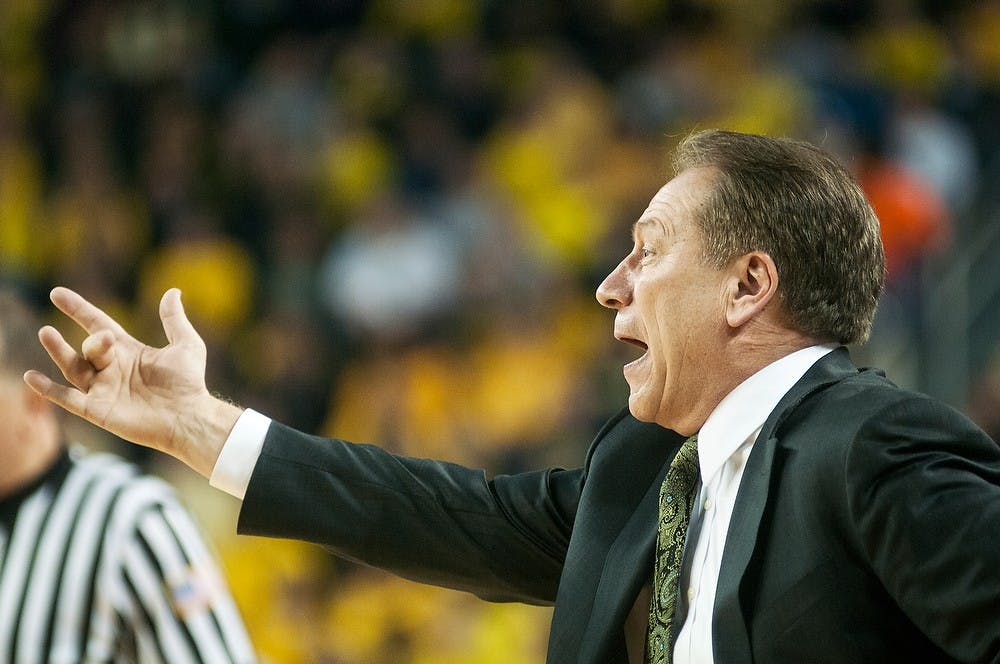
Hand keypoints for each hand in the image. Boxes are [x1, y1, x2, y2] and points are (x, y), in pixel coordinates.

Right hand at [23, 287, 242, 476]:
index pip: (96, 323)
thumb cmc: (190, 383)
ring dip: (59, 352)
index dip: (78, 309)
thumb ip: (174, 319)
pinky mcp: (98, 410)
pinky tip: (30, 377)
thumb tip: (172, 291)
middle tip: (103, 338)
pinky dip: (48, 389)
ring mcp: (103, 389)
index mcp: (127, 350)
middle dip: (93, 341)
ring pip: (73, 367)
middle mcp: (111, 368)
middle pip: (89, 347)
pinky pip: (67, 398)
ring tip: (46, 333)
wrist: (190, 417)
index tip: (56, 293)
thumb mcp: (186, 345)